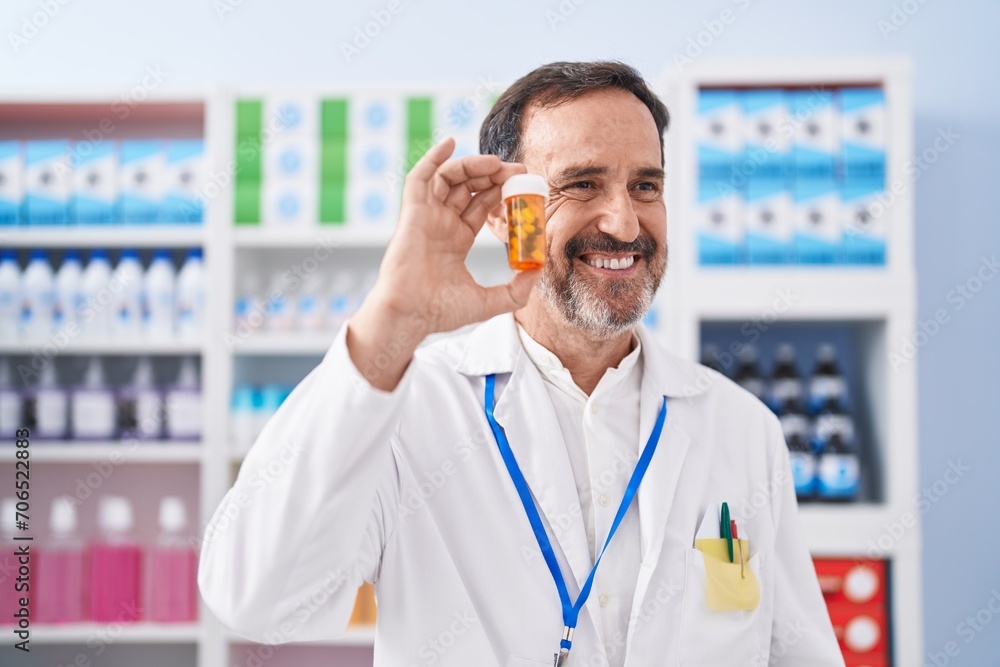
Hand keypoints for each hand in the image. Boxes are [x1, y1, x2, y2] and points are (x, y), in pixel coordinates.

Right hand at [348, 138, 541, 389]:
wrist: (412, 315)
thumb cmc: (441, 311)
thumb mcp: (490, 302)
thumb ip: (517, 290)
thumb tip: (539, 271)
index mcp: (456, 240)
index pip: (482, 206)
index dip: (502, 192)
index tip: (524, 185)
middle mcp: (441, 224)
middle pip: (469, 188)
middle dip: (493, 175)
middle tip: (518, 171)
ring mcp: (426, 217)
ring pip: (449, 179)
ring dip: (472, 166)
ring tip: (496, 164)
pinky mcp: (412, 213)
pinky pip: (420, 178)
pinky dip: (433, 158)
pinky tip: (449, 142)